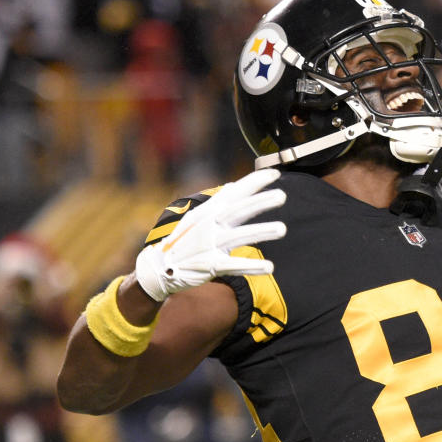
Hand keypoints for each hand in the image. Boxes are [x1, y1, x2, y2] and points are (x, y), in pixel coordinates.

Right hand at [135, 169, 286, 301]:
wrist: (159, 268)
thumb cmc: (185, 241)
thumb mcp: (199, 218)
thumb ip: (219, 203)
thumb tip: (233, 185)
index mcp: (210, 212)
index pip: (234, 193)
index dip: (253, 182)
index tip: (275, 173)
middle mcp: (209, 225)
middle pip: (237, 210)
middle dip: (259, 202)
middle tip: (282, 195)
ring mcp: (209, 245)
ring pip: (238, 236)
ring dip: (260, 232)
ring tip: (282, 229)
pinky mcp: (209, 266)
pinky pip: (233, 265)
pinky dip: (251, 266)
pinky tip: (270, 267)